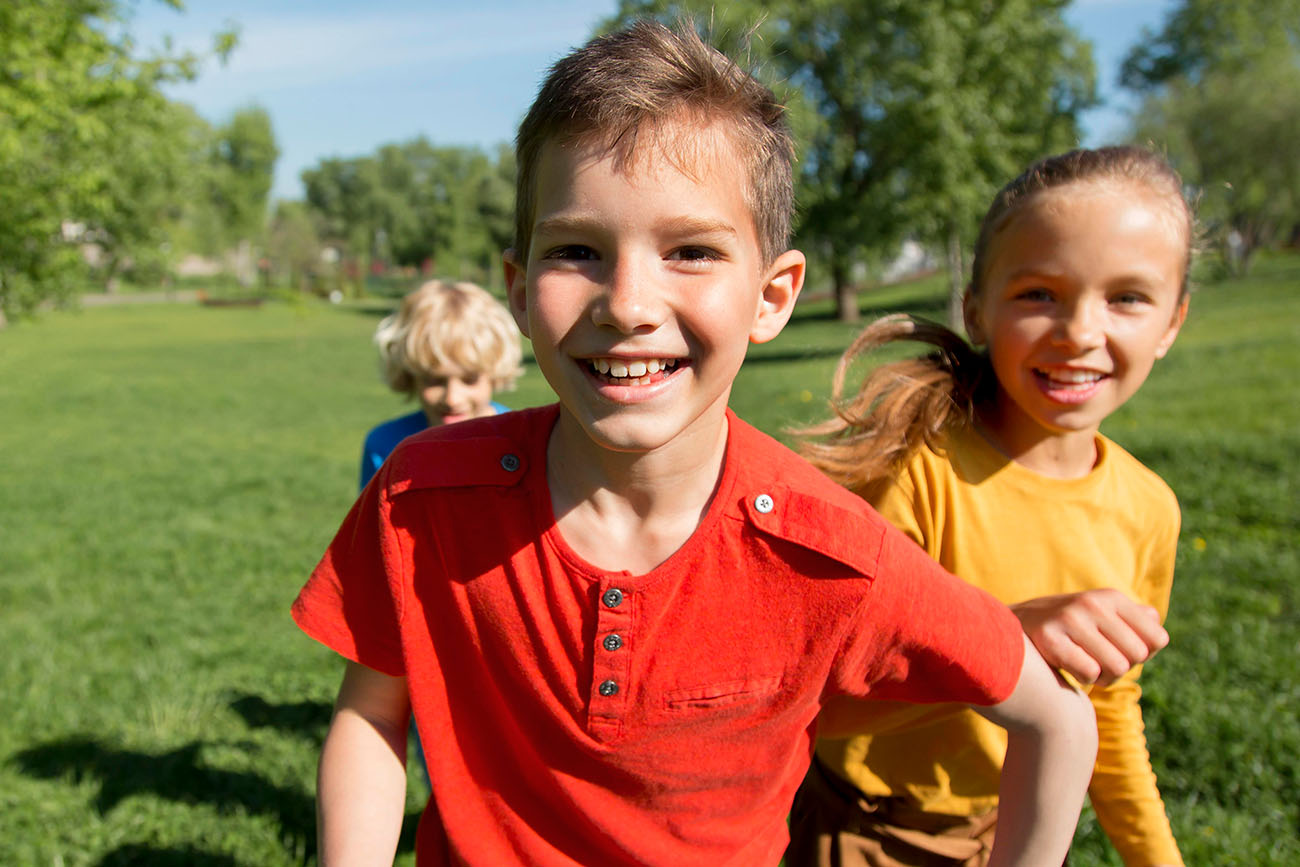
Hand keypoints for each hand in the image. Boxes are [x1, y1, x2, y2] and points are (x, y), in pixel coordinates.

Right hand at [1011, 589, 1168, 686]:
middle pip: (1138, 655)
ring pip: (1116, 667)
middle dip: (1123, 668)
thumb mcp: (1100, 614)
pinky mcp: (1050, 639)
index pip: (1158, 638)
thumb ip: (1134, 619)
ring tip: (1087, 667)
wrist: (1009, 627)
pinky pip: (1090, 673)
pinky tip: (1068, 667)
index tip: (1121, 651)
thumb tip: (1157, 627)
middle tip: (1101, 663)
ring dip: (1104, 677)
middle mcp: (1092, 603)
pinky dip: (1083, 678)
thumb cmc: (1066, 627)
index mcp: (1110, 597)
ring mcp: (1069, 619)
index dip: (1144, 653)